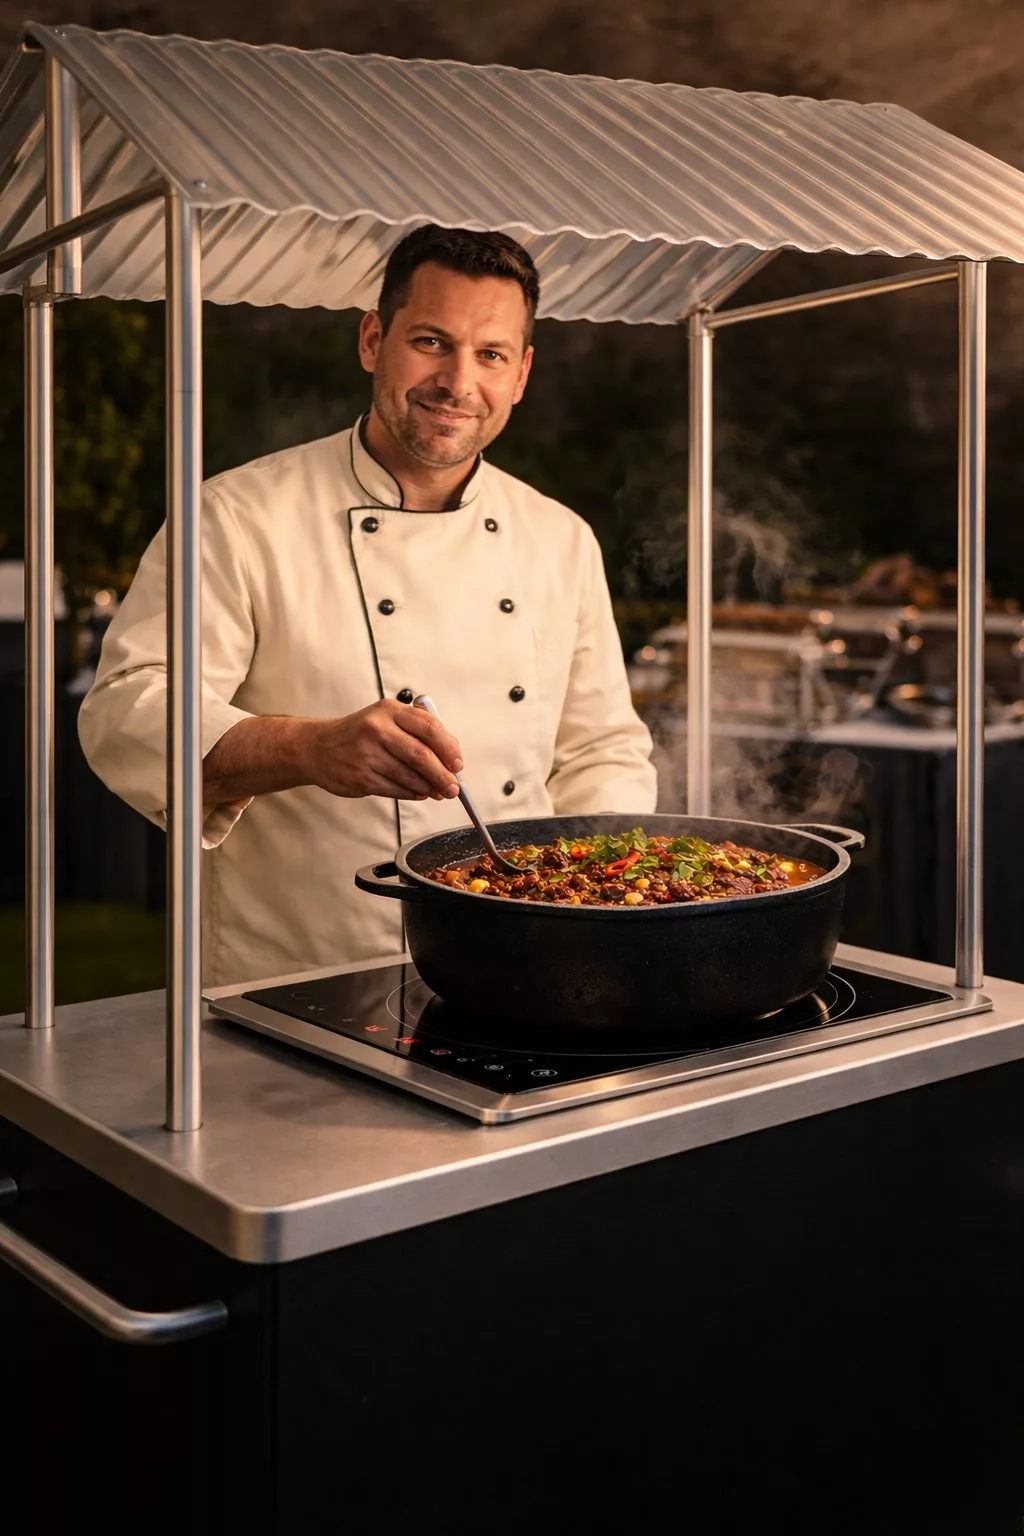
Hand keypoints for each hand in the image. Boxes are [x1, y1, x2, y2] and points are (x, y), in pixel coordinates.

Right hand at [308, 700, 463, 800]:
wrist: (317, 747)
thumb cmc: (359, 734)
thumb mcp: (384, 718)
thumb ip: (416, 731)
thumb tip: (450, 758)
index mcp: (389, 710)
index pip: (429, 727)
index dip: (449, 748)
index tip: (458, 764)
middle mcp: (377, 728)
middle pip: (422, 755)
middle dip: (443, 775)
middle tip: (454, 787)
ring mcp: (367, 753)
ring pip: (410, 775)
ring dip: (429, 787)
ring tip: (438, 792)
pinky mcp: (361, 776)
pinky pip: (395, 789)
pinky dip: (412, 793)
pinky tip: (419, 793)